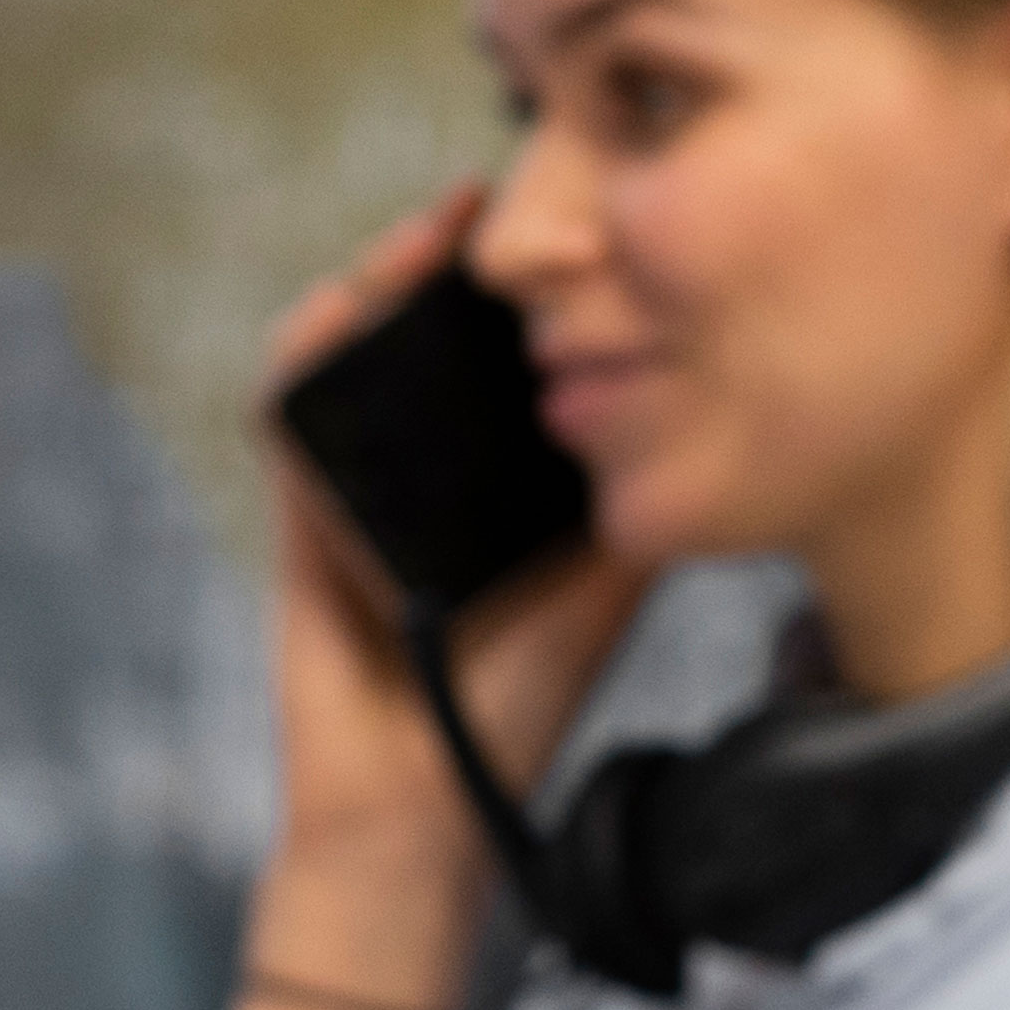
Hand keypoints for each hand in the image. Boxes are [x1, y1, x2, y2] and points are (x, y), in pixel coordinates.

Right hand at [261, 185, 651, 900]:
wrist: (419, 805)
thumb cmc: (518, 707)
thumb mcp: (608, 588)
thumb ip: (643, 503)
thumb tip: (720, 402)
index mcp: (498, 477)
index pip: (503, 358)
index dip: (527, 294)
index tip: (578, 231)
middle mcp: (427, 470)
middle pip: (422, 337)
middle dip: (450, 264)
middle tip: (492, 203)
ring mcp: (360, 486)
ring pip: (353, 354)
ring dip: (380, 284)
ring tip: (432, 234)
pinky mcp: (303, 512)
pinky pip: (290, 416)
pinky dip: (303, 356)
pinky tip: (338, 312)